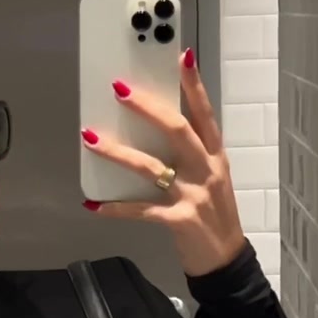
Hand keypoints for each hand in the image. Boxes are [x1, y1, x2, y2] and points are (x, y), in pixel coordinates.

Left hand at [81, 49, 247, 279]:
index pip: (205, 114)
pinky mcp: (178, 220)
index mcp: (215, 157)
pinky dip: (115, 208)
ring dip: (117, 151)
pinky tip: (92, 205)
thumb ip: (192, 155)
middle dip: (148, 108)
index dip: (194, 85)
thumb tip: (156, 127)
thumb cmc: (214, 215)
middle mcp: (206, 171)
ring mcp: (192, 195)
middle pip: (177, 130)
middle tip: (120, 90)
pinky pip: (140, 210)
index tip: (182, 57)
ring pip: (150, 167)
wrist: (226, 261)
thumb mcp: (212, 179)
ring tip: (90, 138)